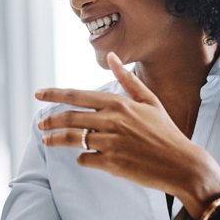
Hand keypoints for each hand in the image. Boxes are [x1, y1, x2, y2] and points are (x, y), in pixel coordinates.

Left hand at [35, 52, 219, 217]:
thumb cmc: (165, 131)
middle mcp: (112, 121)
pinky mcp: (111, 163)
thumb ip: (127, 79)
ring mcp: (111, 143)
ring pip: (72, 139)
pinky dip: (82, 158)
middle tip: (40, 125)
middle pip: (69, 117)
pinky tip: (85, 158)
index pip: (77, 95)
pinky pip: (85, 159)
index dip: (54, 94)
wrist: (182, 163)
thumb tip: (112, 56)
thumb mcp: (149, 101)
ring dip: (56, 140)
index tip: (38, 94)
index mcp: (119, 103)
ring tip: (47, 141)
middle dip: (50, 121)